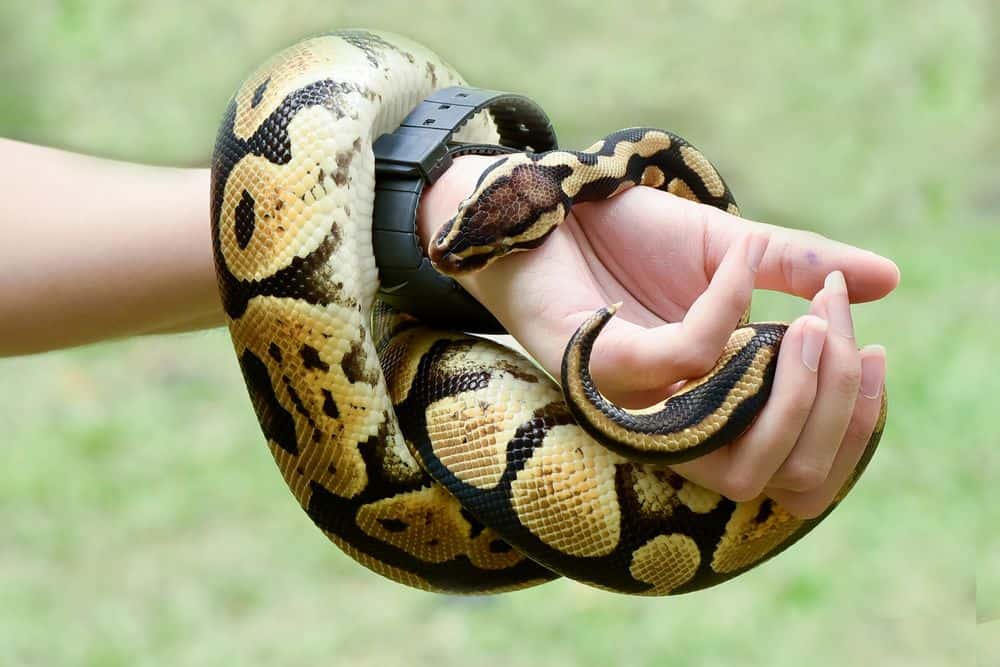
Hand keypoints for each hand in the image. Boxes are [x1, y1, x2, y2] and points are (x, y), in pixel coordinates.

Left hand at [418, 156, 897, 518]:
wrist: (555, 204)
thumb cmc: (635, 238)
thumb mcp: (736, 250)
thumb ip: (801, 270)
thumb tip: (888, 281)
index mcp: (708, 411)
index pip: (791, 467)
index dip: (846, 429)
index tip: (876, 356)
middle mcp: (670, 425)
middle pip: (770, 475)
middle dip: (826, 408)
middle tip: (839, 328)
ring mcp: (631, 407)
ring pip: (731, 444)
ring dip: (790, 377)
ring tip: (816, 310)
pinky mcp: (597, 370)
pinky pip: (686, 359)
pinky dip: (725, 307)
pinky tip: (736, 260)